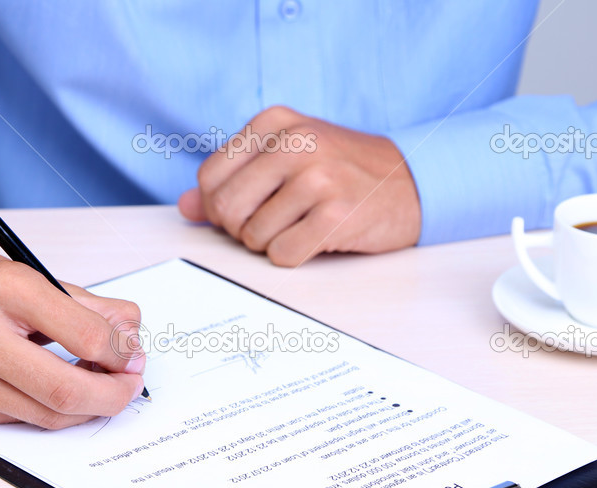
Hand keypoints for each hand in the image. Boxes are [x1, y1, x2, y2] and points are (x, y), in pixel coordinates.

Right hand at [0, 248, 145, 428]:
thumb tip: (131, 331)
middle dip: (114, 394)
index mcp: (5, 289)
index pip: (87, 336)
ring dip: (90, 406)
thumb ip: (85, 304)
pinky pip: (24, 420)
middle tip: (131, 383)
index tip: (133, 352)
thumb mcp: (26, 273)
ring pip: (50, 415)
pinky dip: (55, 411)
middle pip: (68, 390)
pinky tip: (65, 391)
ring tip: (103, 384)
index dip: (123, 352)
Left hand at [178, 106, 421, 266]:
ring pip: (253, 236)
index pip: (210, 178)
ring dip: (271, 244)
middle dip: (241, 229)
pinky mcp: (336, 214)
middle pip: (226, 209)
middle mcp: (295, 142)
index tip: (246, 210)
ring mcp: (318, 177)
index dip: (219, 207)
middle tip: (272, 225)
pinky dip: (294, 256)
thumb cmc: (342, 171)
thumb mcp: (287, 158)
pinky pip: (283, 255)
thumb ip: (233, 179)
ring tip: (301, 226)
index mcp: (275, 122)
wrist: (412, 182)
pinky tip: (316, 238)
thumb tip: (185, 207)